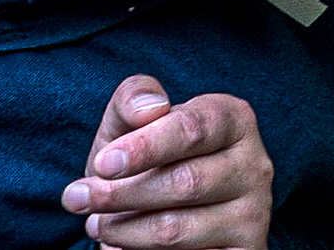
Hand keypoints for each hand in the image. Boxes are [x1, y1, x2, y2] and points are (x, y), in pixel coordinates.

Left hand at [63, 75, 272, 249]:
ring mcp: (254, 213)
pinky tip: (123, 245)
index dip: (145, 147)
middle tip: (78, 198)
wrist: (164, 210)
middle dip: (121, 194)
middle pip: (184, 182)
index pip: (193, 129)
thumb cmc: (146, 159)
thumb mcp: (131, 123)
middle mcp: (255, 165)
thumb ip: (135, 99)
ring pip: (176, 230)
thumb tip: (151, 108)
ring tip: (97, 222)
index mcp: (234, 120)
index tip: (103, 163)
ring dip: (122, 229)